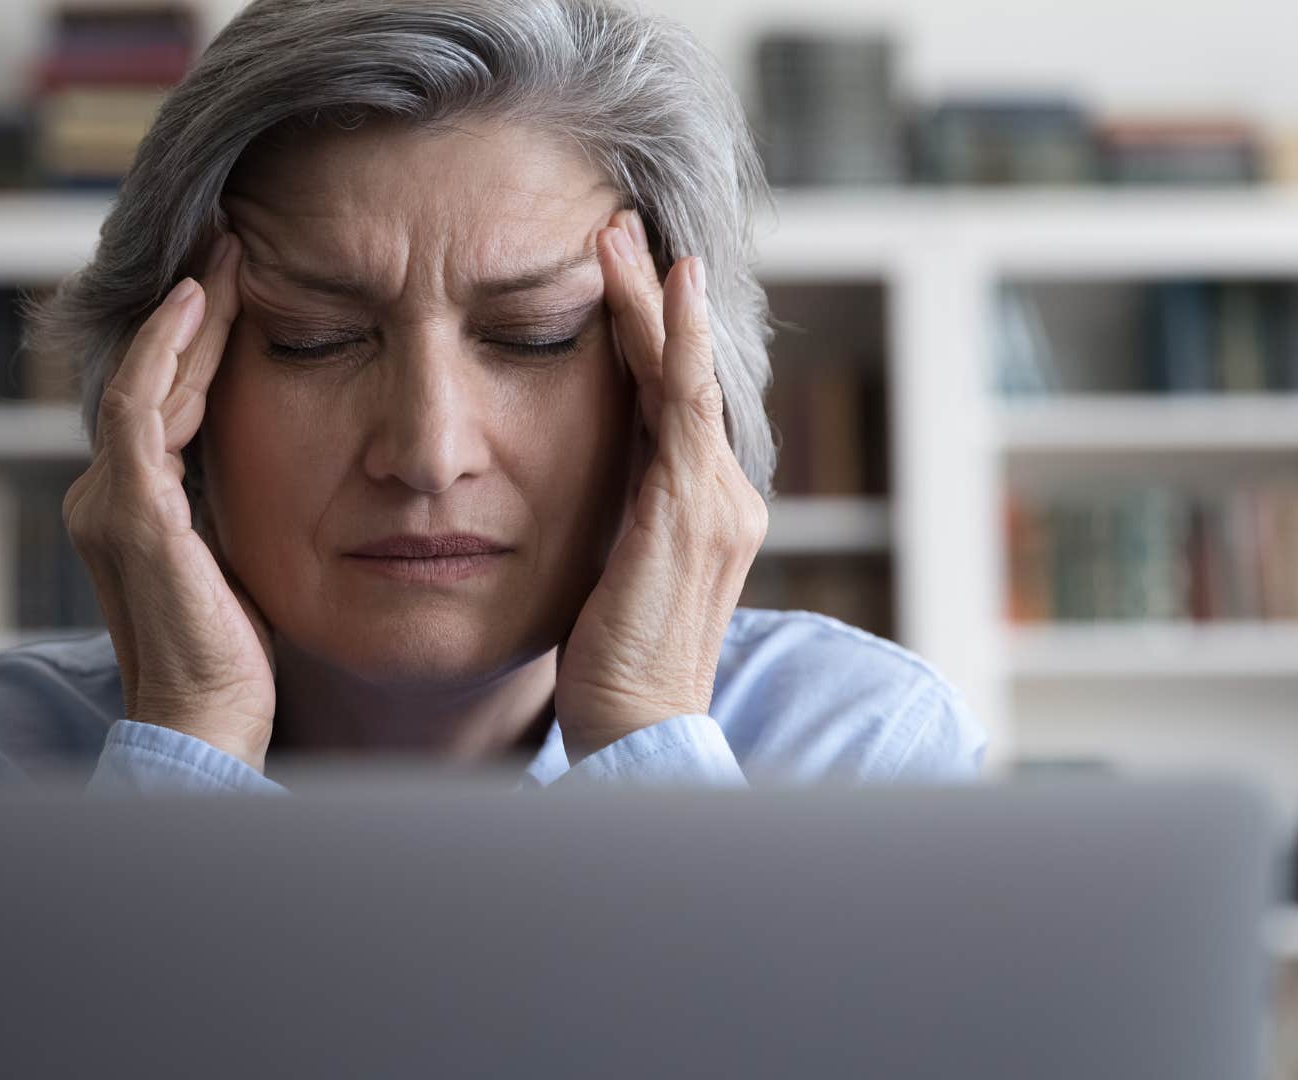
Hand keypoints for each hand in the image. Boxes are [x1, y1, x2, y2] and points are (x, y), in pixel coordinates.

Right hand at [63, 233, 277, 770]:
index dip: (194, 340)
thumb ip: (230, 511)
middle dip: (191, 309)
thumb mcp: (235, 565)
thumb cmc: (231, 665)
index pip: (160, 402)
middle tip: (229, 239)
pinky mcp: (132, 514)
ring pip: (145, 380)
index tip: (234, 283)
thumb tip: (270, 462)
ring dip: (186, 313)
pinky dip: (166, 351)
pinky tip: (201, 303)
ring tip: (225, 251)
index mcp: (128, 511)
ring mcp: (110, 504)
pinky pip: (142, 408)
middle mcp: (103, 498)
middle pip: (148, 378)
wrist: (207, 730)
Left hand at [553, 210, 769, 762]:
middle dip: (651, 298)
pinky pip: (685, 406)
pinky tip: (664, 288)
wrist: (639, 736)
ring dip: (653, 299)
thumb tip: (573, 494)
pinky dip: (676, 341)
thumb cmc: (613, 676)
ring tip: (619, 234)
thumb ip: (608, 529)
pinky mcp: (691, 509)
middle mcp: (724, 496)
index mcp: (703, 513)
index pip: (670, 403)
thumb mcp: (608, 583)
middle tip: (617, 225)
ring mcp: (716, 500)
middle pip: (683, 374)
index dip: (644, 336)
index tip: (616, 278)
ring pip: (686, 374)